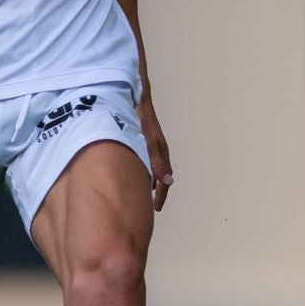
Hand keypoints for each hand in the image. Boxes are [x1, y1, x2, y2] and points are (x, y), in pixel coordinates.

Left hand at [139, 93, 173, 211]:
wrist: (135, 98)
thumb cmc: (141, 120)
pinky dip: (147, 171)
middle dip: (159, 191)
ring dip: (153, 181)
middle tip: (153, 204)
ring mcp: (153, 145)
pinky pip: (149, 161)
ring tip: (146, 193)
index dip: (161, 195)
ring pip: (155, 169)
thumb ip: (158, 163)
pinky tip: (139, 172)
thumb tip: (169, 182)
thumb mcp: (149, 143)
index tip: (156, 208)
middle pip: (162, 176)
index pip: (165, 181)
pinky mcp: (145, 140)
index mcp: (162, 154)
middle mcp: (159, 151)